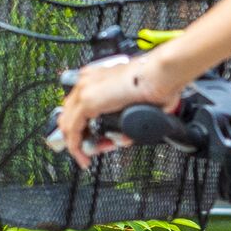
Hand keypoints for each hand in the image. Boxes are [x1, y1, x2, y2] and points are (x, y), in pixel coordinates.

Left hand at [54, 47, 192, 162]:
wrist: (161, 73)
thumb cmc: (157, 82)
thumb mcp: (135, 101)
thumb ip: (126, 115)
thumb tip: (125, 133)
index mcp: (97, 78)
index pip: (78, 107)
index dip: (85, 128)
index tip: (98, 141)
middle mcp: (87, 81)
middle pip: (69, 116)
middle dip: (81, 138)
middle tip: (94, 150)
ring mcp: (85, 90)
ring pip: (68, 125)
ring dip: (79, 145)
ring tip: (90, 157)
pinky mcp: (88, 101)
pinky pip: (72, 131)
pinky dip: (76, 147)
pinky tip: (84, 156)